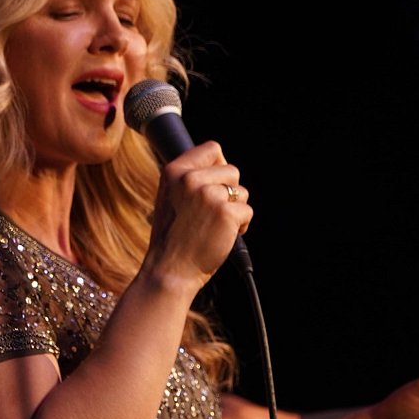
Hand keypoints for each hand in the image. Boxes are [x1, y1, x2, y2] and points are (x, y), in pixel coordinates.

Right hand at [142, 141, 251, 291]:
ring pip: (242, 191)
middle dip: (229, 192)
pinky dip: (241, 226)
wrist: (170, 270)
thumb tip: (218, 164)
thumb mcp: (170, 197)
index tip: (216, 183)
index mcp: (174, 171)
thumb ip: (189, 178)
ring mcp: (208, 195)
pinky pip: (247, 211)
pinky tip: (224, 236)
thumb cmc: (173, 238)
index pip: (212, 149)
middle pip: (232, 170)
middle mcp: (190, 179)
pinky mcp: (226, 213)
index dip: (219, 166)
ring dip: (236, 209)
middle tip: (212, 213)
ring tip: (216, 226)